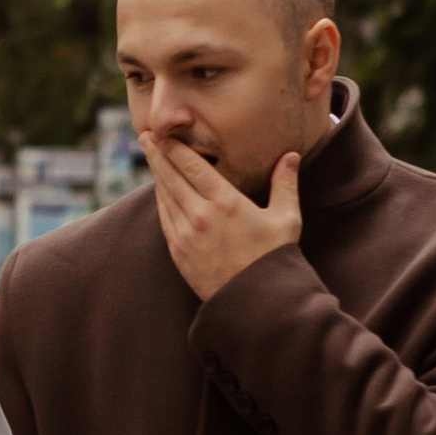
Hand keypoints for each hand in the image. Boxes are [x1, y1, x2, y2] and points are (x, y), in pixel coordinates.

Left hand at [145, 131, 300, 299]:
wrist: (256, 301)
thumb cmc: (274, 257)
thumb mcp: (286, 218)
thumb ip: (285, 184)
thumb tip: (290, 155)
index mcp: (225, 202)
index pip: (192, 166)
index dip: (174, 148)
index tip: (162, 133)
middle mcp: (200, 215)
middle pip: (171, 177)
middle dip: (157, 155)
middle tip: (145, 137)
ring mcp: (185, 234)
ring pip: (164, 196)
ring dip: (156, 175)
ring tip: (150, 157)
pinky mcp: (178, 251)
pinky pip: (164, 218)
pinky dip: (160, 200)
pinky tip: (159, 190)